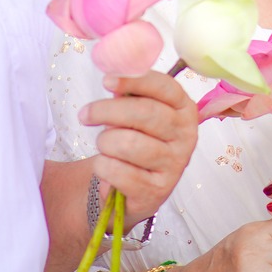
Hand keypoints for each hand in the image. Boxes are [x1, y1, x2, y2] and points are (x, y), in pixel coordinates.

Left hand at [81, 70, 198, 219]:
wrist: (136, 188)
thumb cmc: (137, 140)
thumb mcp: (136, 115)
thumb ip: (129, 96)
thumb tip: (113, 80)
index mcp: (185, 109)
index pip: (165, 87)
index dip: (134, 80)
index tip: (106, 81)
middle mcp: (186, 136)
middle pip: (145, 113)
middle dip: (107, 111)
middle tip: (85, 115)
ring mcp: (174, 165)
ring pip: (129, 144)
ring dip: (105, 142)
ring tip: (104, 145)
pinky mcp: (157, 191)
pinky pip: (119, 172)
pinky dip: (103, 167)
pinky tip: (106, 166)